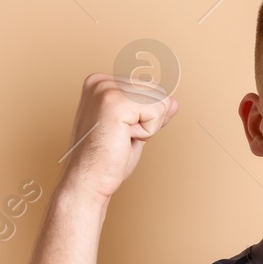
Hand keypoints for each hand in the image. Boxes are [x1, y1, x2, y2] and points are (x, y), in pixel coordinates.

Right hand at [58, 72, 178, 203]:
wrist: (88, 181)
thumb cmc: (106, 161)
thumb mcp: (134, 130)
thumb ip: (151, 112)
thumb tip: (174, 101)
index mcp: (101, 83)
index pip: (151, 88)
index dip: (147, 116)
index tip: (122, 131)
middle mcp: (102, 81)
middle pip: (158, 92)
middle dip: (150, 120)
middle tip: (122, 137)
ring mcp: (106, 89)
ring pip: (161, 101)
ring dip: (148, 126)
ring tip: (121, 137)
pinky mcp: (115, 102)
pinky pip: (157, 112)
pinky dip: (147, 132)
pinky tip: (123, 138)